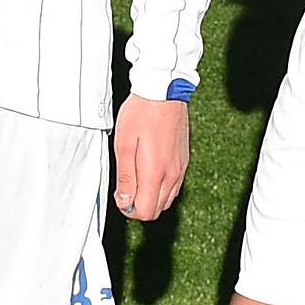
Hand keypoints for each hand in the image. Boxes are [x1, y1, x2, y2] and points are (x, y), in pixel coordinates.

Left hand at [112, 96, 189, 221]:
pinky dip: (160, 187)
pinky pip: (173, 186)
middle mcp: (172, 174)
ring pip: (166, 199)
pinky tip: (148, 170)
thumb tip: (125, 202)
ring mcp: (181, 168)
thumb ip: (125, 177)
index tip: (120, 196)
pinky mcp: (184, 161)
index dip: (129, 209)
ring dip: (149, 196)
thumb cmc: (141, 114)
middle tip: (125, 187)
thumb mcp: (123, 145)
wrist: (163, 92)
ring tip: (135, 176)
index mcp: (155, 172)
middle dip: (138, 205)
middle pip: (157, 209)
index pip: (146, 211)